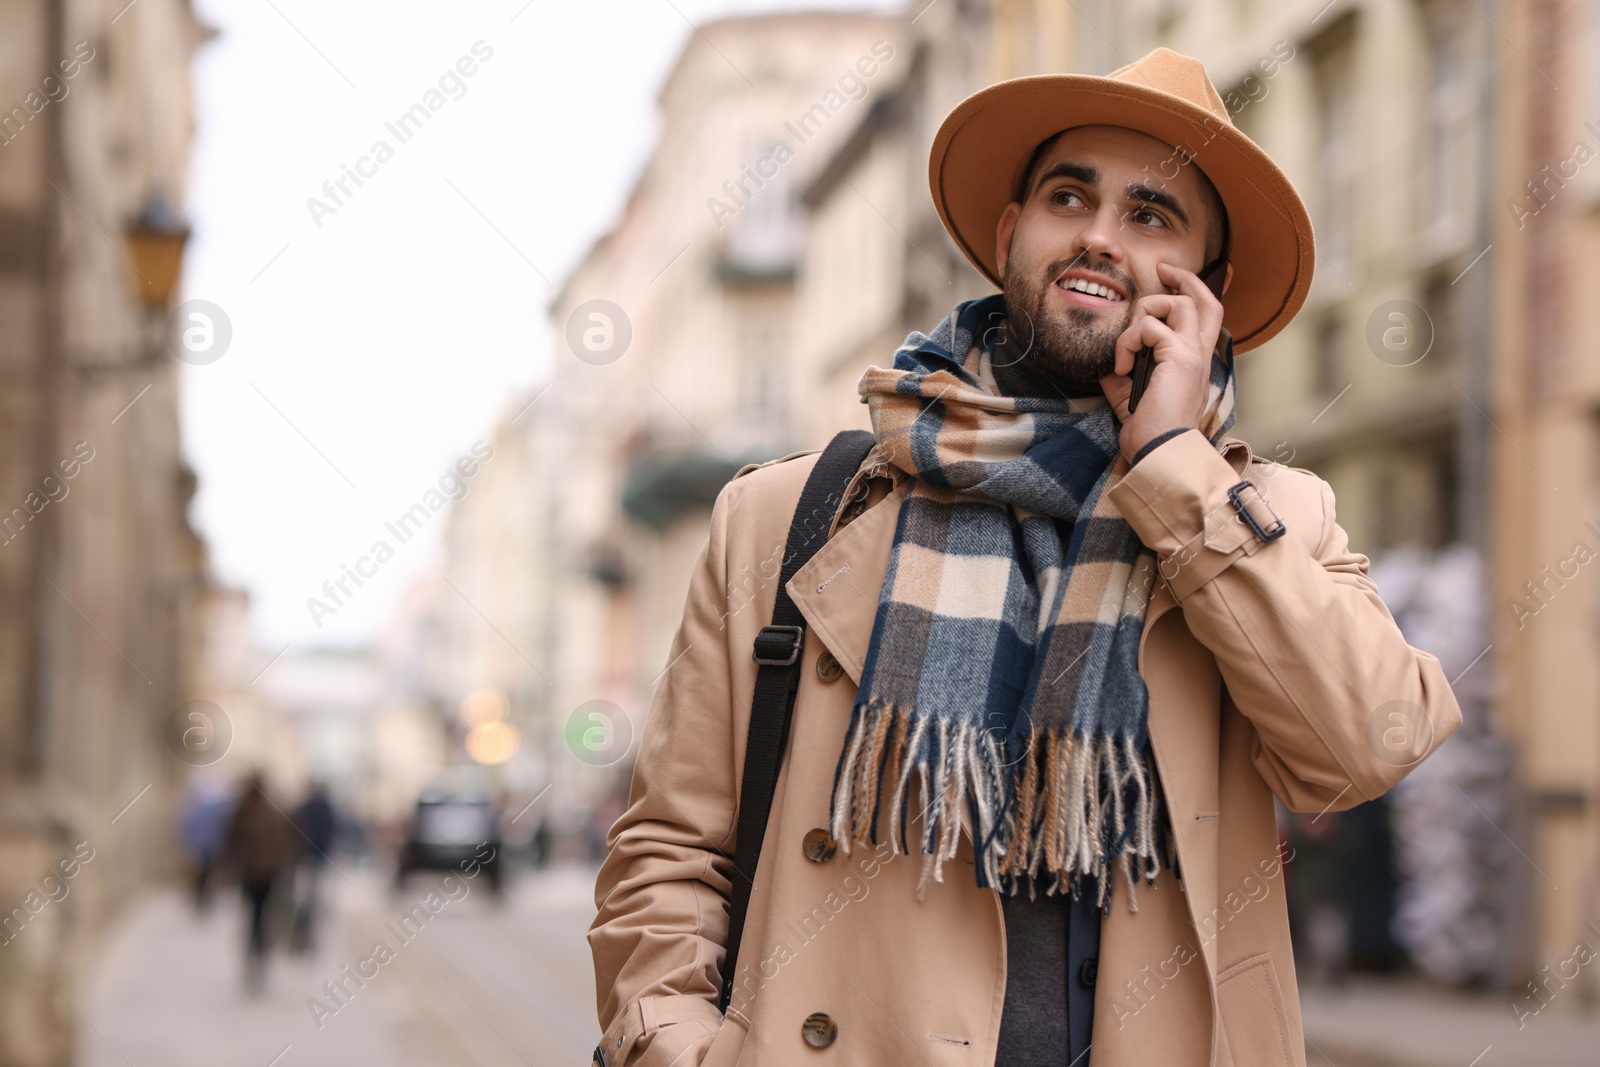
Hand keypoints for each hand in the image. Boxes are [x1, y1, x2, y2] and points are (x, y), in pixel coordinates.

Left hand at [1099, 260, 1224, 459]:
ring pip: (1179, 303)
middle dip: (1184, 278)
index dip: (1196, 292)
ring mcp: (1193, 353)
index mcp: (1195, 364)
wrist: (1159, 450)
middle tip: (1162, 270)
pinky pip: (1148, 327)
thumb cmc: (1149, 432)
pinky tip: (1122, 366)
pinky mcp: (1179, 356)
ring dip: (1145, 314)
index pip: (1208, 318)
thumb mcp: (1130, 398)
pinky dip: (1127, 341)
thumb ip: (1124, 377)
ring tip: (1127, 346)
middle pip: (1206, 300)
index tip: (1172, 278)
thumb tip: (1109, 365)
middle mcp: (1201, 355)